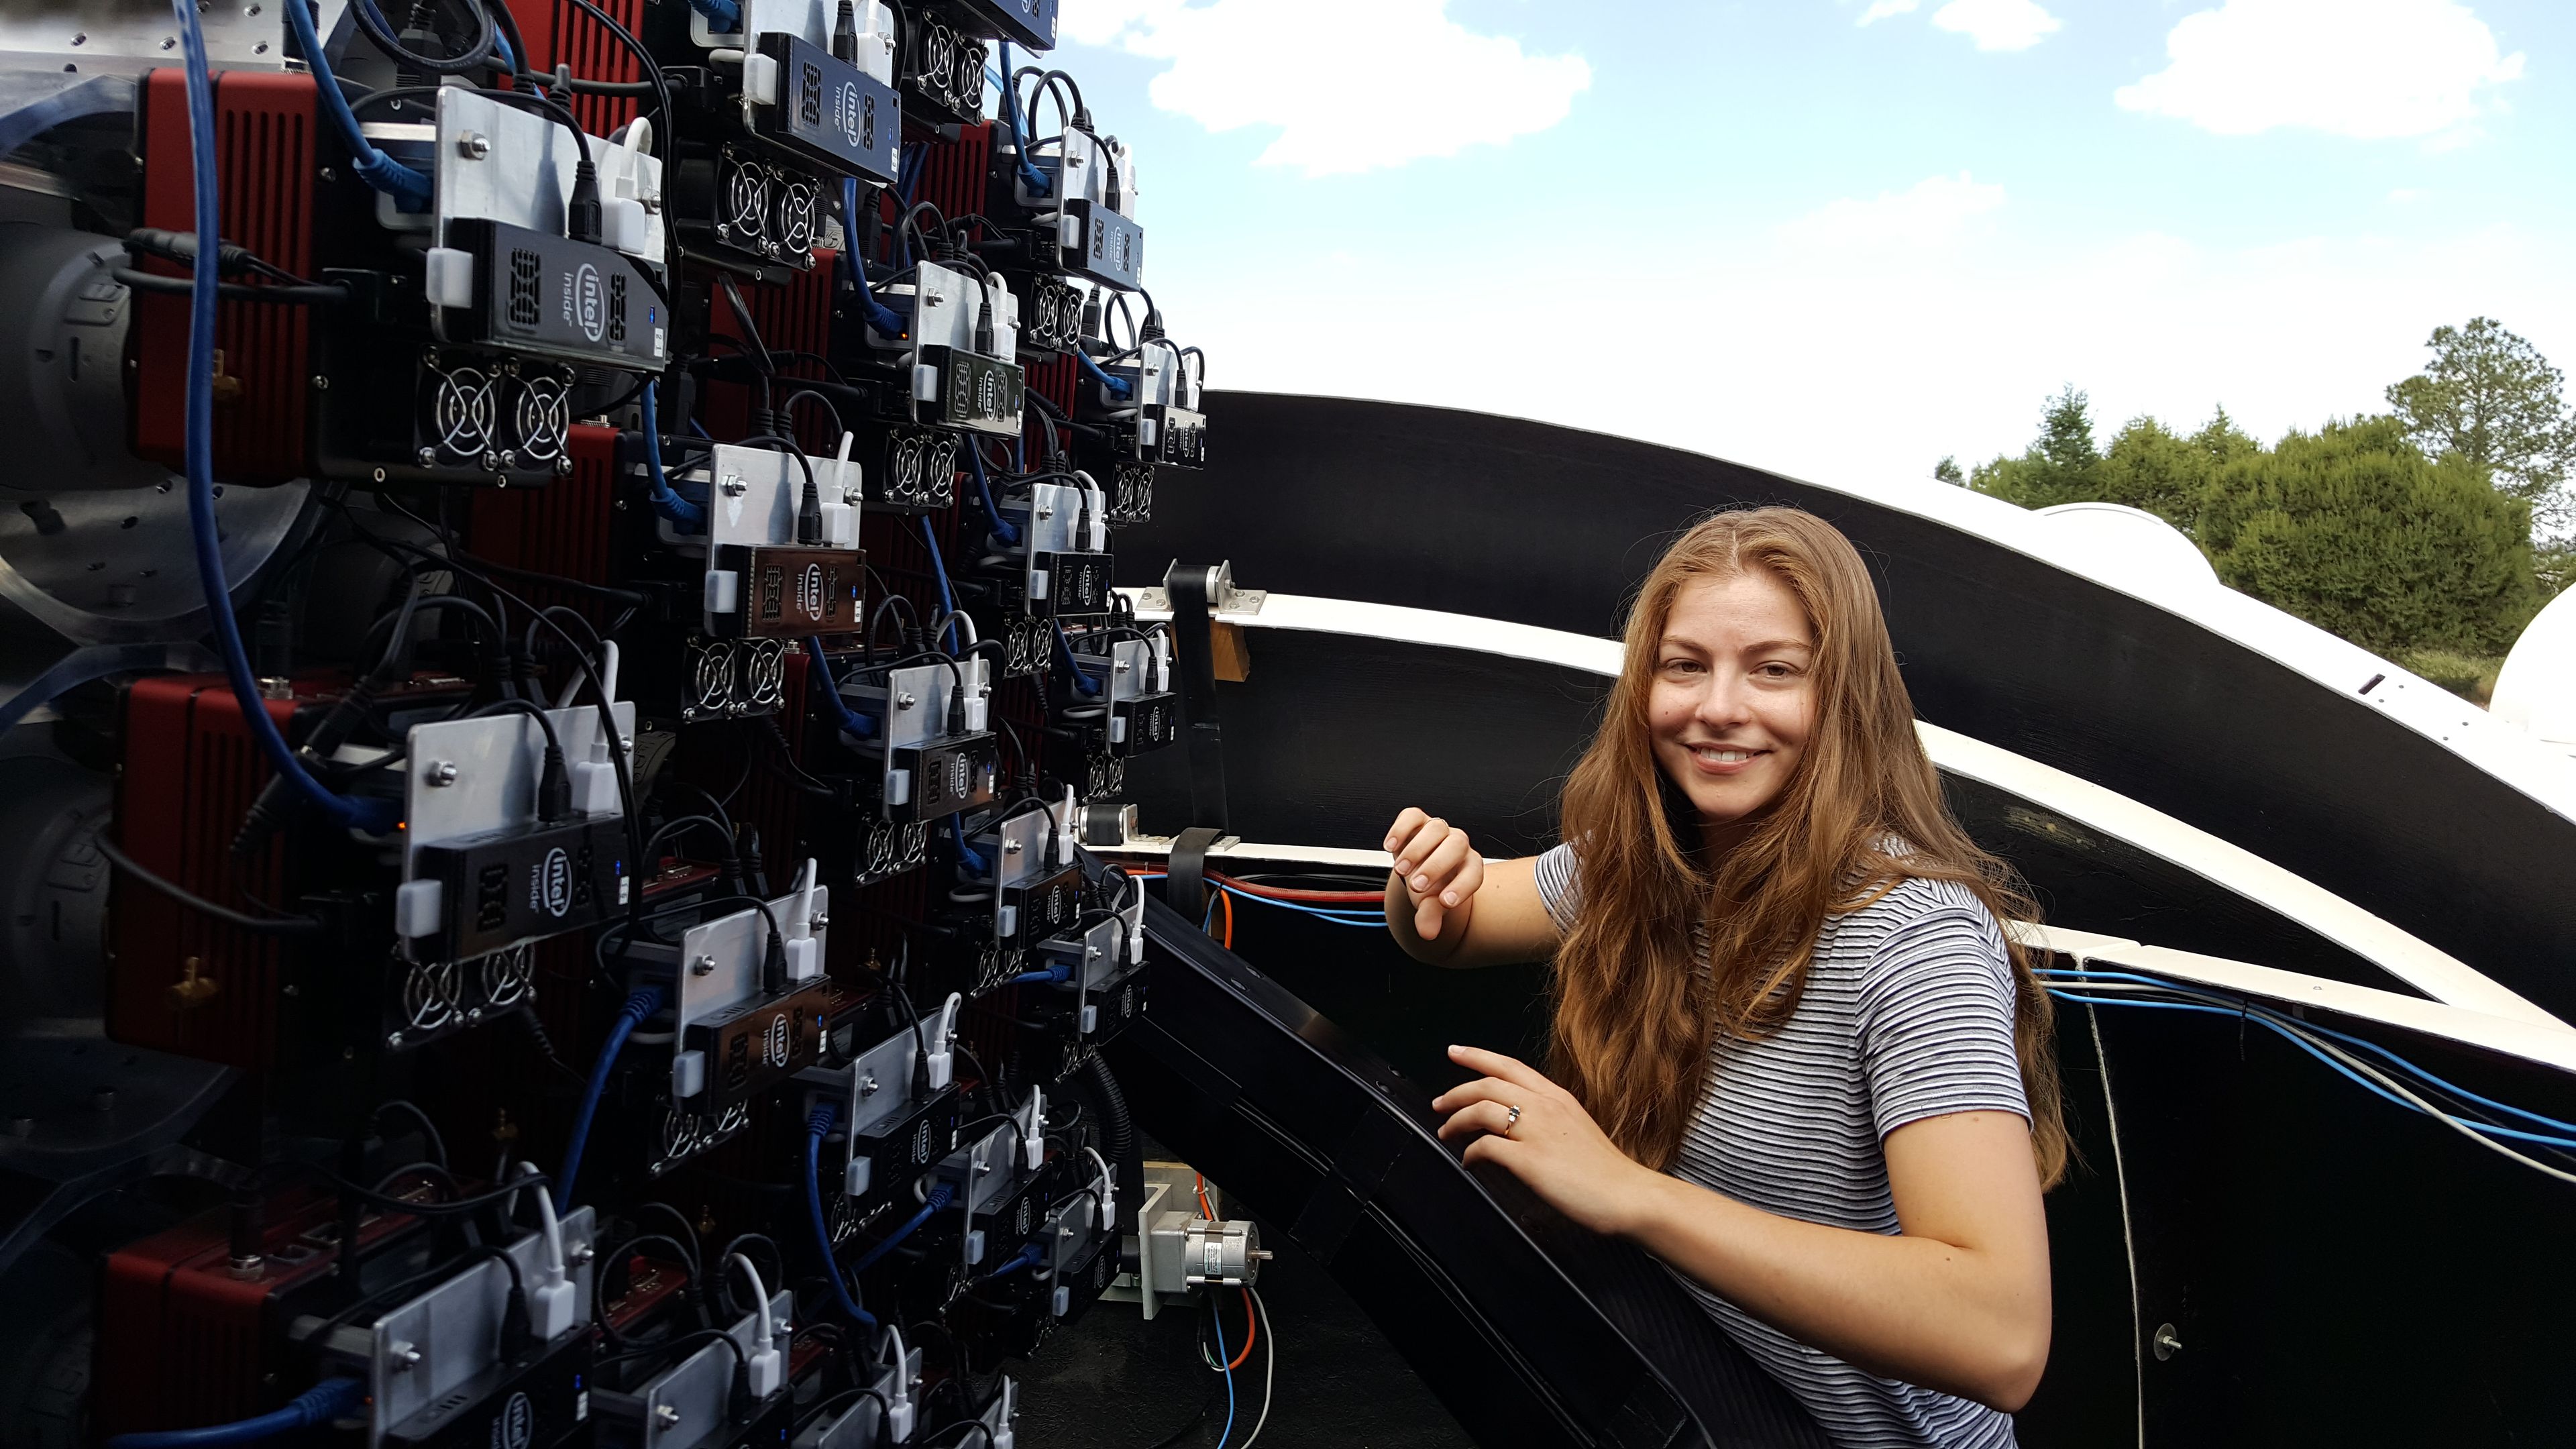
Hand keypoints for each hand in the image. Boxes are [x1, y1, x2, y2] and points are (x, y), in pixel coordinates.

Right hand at [1384, 807, 1483, 940]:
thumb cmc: (1429, 888)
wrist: (1417, 870)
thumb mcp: (1430, 905)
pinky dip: (1400, 829)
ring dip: (1416, 850)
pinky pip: (1412, 815)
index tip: (1444, 903)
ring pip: (1436, 828)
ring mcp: (1438, 830)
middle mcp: (1457, 844)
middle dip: (1436, 866)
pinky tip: (1390, 847)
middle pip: (1457, 844)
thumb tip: (1427, 933)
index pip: (1474, 871)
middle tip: (1415, 886)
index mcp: (1468, 865)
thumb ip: (1431, 917)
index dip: (1462, 886)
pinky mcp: (1417, 820)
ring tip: (1399, 871)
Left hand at [1433, 1045, 1656, 1236]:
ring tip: (1446, 1133)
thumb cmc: (1606, 1170)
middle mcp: (1545, 1107)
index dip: (1477, 1056)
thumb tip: (1519, 1123)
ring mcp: (1536, 1132)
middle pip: (1487, 1085)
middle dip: (1456, 1092)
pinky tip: (1469, 1162)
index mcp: (1557, 1097)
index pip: (1509, 1066)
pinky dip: (1470, 1153)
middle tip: (1439, 1104)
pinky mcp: (1529, 1159)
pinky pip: (1485, 1147)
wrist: (1628, 1194)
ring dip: (1456, 1121)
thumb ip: (1548, 1119)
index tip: (1455, 1051)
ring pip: (1481, 1110)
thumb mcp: (1577, 1128)